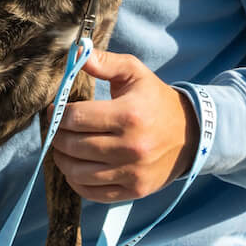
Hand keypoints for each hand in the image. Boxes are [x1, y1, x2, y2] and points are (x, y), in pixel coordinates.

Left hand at [50, 49, 198, 201]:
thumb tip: (76, 52)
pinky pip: (92, 193)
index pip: (76, 118)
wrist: (190, 134)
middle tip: (56, 129)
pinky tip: (76, 168)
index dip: (58, 114)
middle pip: (73, 146)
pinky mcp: (134, 190)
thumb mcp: (135, 73)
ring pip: (78, 172)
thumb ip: (104, 62)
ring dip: (62, 159)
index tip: (55, 111)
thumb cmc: (155, 100)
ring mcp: (133, 172)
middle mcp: (131, 146)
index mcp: (129, 114)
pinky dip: (77, 182)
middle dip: (56, 136)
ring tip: (63, 148)